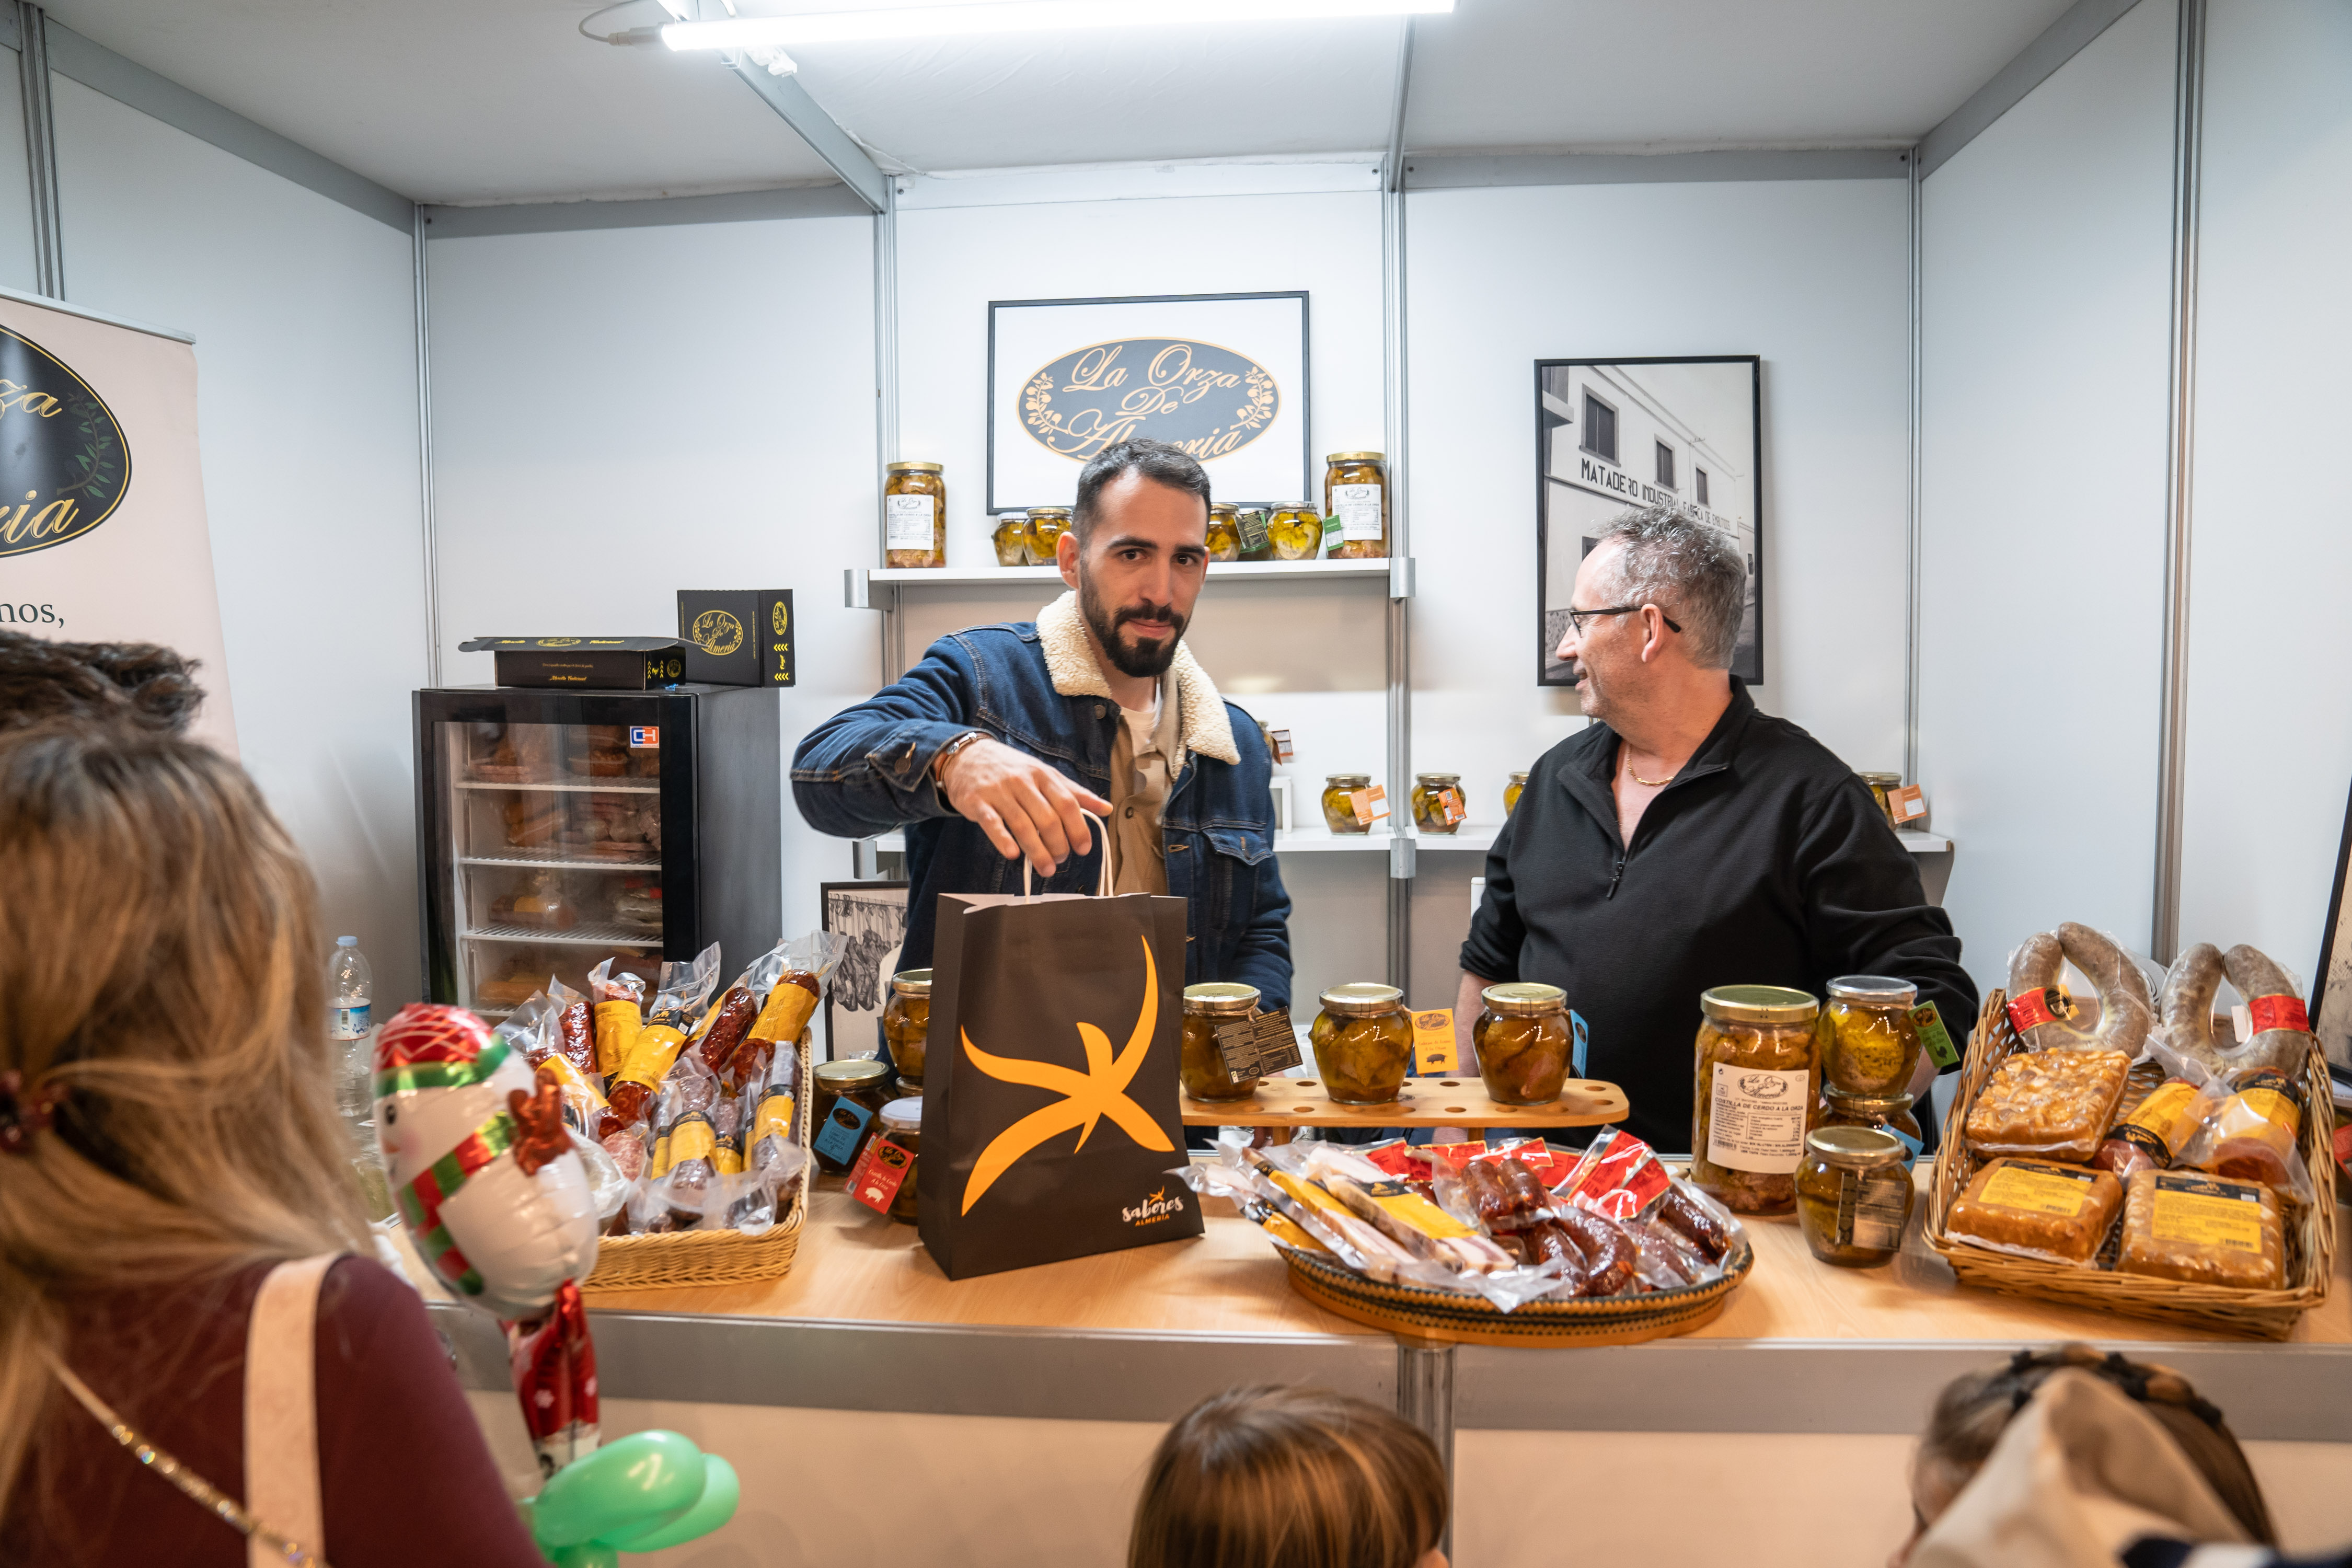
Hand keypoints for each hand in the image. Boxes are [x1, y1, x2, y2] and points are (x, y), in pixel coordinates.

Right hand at [935, 737, 1111, 876]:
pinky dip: (1003, 840)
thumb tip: (1106, 808)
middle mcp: (1023, 782)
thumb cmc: (1011, 769)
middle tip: (1060, 860)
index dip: (1078, 829)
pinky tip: (1013, 854)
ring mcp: (999, 792)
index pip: (1068, 803)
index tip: (1083, 849)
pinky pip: (993, 823)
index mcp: (1043, 775)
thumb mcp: (1045, 775)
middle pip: (1048, 818)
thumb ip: (1075, 793)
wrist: (967, 756)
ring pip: (1023, 825)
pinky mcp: (978, 802)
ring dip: (1037, 851)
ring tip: (1045, 868)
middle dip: (1058, 845)